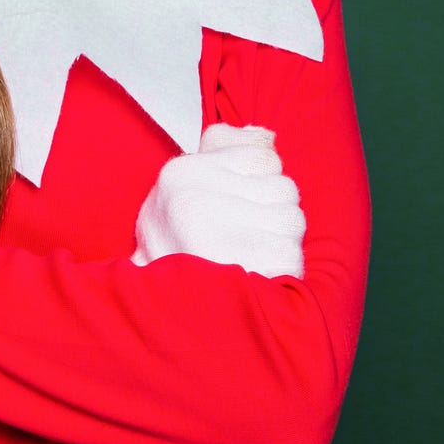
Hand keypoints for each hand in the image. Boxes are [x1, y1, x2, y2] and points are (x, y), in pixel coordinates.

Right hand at [132, 124, 304, 277]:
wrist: (151, 308)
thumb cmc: (176, 241)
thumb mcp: (186, 183)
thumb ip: (224, 147)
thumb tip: (264, 135)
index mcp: (180, 173)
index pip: (265, 157)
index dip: (263, 184)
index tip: (240, 206)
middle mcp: (191, 201)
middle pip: (285, 188)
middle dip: (276, 212)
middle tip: (250, 235)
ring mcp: (211, 238)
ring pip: (292, 221)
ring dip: (282, 240)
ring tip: (253, 255)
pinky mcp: (236, 274)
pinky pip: (292, 257)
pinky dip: (283, 269)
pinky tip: (258, 274)